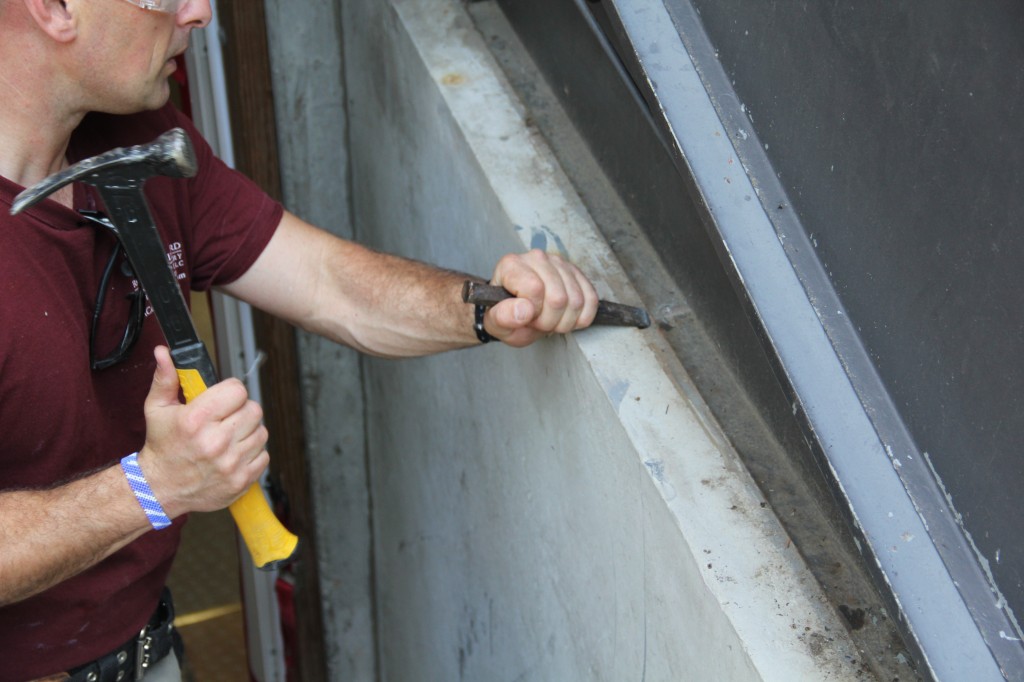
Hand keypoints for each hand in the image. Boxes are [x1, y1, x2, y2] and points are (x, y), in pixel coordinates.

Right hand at [135, 346, 269, 517]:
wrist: (159, 489)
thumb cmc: (162, 447)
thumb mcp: (157, 409)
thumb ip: (165, 379)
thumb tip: (164, 353)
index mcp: (196, 420)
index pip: (238, 391)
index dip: (231, 392)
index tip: (223, 398)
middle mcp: (216, 442)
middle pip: (254, 410)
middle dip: (241, 411)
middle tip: (226, 418)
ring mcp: (230, 464)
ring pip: (261, 432)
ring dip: (248, 432)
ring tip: (229, 436)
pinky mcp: (240, 480)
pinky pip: (264, 455)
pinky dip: (252, 453)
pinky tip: (234, 454)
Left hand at [485, 249, 598, 346]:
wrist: (519, 312)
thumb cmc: (507, 314)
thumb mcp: (496, 323)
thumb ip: (502, 317)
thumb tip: (524, 309)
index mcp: (512, 265)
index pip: (534, 288)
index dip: (533, 312)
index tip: (525, 317)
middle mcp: (536, 258)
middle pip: (558, 298)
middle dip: (550, 321)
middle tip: (538, 321)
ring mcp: (559, 263)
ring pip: (577, 301)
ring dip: (565, 321)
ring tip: (550, 319)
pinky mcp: (577, 273)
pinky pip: (591, 299)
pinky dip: (582, 317)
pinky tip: (566, 316)